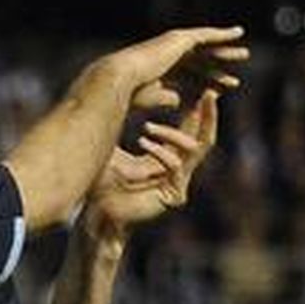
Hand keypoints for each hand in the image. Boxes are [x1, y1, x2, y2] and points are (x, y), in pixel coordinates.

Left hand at [86, 89, 218, 236]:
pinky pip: (176, 166)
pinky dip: (160, 151)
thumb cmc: (101, 182)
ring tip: (146, 126)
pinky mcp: (173, 196)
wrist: (96, 216)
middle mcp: (179, 171)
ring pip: (193, 150)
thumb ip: (130, 125)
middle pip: (204, 138)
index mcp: (169, 159)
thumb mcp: (116, 146)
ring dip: (172, 133)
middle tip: (208, 93)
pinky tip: (143, 141)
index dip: (197, 110)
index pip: (192, 131)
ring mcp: (178, 184)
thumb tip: (136, 93)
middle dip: (206, 115)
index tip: (199, 87)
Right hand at [103, 26, 247, 109]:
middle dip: (216, 68)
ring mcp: (171, 44)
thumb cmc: (129, 92)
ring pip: (205, 47)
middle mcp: (165, 53)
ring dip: (225, 51)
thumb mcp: (151, 98)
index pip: (186, 76)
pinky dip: (222, 33)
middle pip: (198, 62)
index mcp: (157, 69)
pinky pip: (206, 35)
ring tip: (244, 55)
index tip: (221, 91)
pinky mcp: (179, 38)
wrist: (121, 77)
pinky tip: (238, 33)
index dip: (204, 83)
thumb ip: (165, 98)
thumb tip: (179, 100)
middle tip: (234, 78)